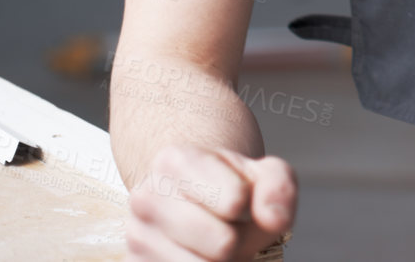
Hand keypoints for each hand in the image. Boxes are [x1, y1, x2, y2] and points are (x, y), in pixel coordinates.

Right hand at [126, 144, 296, 260]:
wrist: (197, 205)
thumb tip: (274, 219)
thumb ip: (278, 187)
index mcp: (175, 161)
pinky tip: (197, 255)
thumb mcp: (263, 174)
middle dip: (238, 241)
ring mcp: (136, 237)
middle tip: (228, 227)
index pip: (235, 201)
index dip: (249, 207)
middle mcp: (146, 197)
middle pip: (223, 244)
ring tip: (213, 243)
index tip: (239, 199)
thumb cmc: (233, 189)